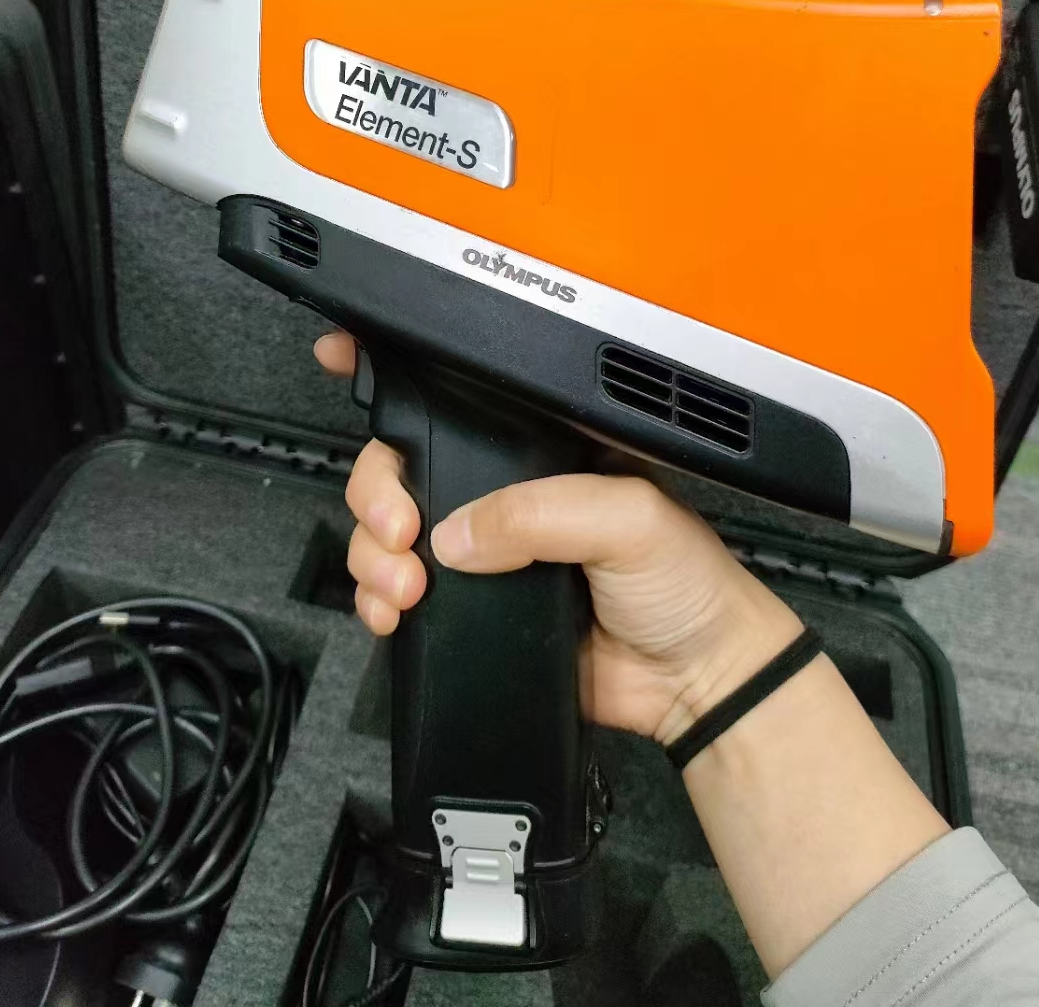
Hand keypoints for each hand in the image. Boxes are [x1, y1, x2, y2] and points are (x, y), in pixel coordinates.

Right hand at [315, 332, 802, 743]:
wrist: (696, 681)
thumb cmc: (687, 583)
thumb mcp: (628, 516)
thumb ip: (540, 512)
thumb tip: (456, 533)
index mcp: (545, 447)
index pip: (462, 399)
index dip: (399, 377)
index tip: (341, 357)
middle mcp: (503, 491)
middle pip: (402, 467)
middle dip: (377, 493)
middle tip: (397, 528)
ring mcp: (482, 552)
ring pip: (387, 533)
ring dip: (373, 555)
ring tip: (404, 587)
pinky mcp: (471, 611)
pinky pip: (398, 597)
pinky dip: (378, 602)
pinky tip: (393, 613)